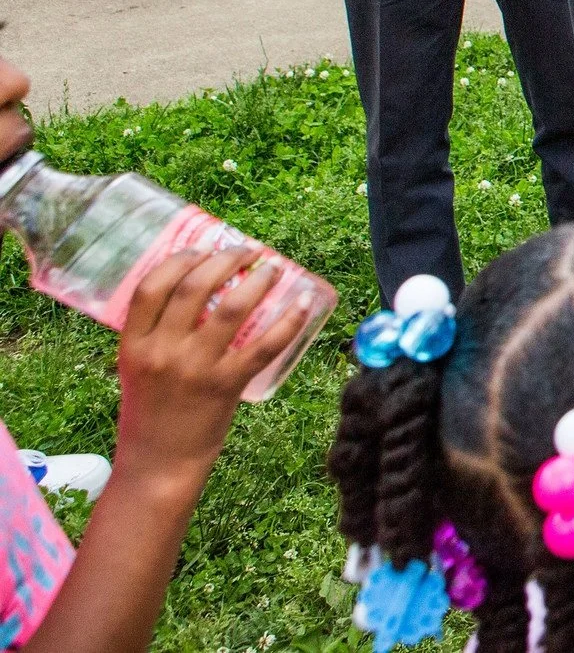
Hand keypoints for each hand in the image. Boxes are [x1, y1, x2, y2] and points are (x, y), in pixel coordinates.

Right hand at [114, 246, 311, 484]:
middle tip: (245, 252)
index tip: (202, 249)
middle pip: (195, 286)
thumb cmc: (151, 411)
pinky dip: (288, 320)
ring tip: (272, 268)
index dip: (180, 259)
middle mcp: (162, 352)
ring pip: (232, 308)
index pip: (152, 286)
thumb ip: (157, 333)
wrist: (159, 463)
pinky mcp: (226, 386)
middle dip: (225, 259)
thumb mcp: (138, 367)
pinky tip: (302, 304)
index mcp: (134, 345)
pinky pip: (264, 345)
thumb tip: (194, 288)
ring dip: (258, 280)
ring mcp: (196, 368)